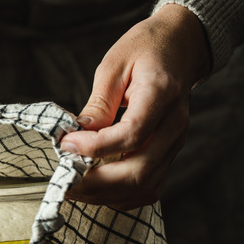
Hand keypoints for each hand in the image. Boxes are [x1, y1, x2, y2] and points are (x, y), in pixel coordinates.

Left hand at [60, 4, 210, 210]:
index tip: (66, 145)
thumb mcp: (114, 65)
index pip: (131, 134)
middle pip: (139, 172)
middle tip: (64, 178)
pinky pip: (149, 188)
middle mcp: (174, 125)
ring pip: (144, 187)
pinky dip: (120, 195)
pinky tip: (96, 187)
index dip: (95, 147)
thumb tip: (78, 134)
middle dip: (96, 182)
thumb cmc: (144, 50)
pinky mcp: (168, 153)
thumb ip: (99, 103)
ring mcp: (175, 143)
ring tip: (74, 186)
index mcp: (161, 95)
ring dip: (105, 195)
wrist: (179, 48)